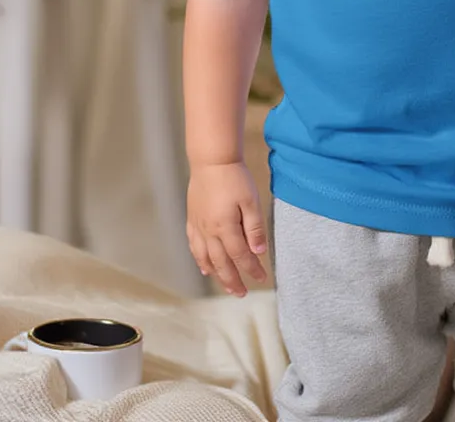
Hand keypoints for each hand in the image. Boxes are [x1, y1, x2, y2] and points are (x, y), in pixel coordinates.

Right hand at [187, 161, 268, 295]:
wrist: (211, 161)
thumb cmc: (234, 178)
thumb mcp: (250, 200)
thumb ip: (254, 227)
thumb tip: (259, 251)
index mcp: (225, 227)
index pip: (241, 256)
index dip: (252, 269)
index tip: (262, 278)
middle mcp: (209, 231)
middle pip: (222, 263)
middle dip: (233, 280)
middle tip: (242, 293)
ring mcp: (198, 226)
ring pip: (206, 258)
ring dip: (217, 275)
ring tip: (227, 286)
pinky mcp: (192, 220)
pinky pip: (194, 246)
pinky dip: (200, 260)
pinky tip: (205, 267)